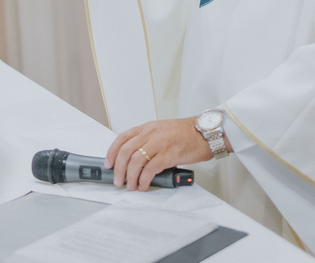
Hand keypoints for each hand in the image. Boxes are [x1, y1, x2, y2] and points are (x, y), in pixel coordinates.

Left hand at [105, 117, 229, 190]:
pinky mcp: (168, 155)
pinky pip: (150, 169)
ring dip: (130, 177)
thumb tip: (135, 160)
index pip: (122, 138)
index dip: (112, 152)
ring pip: (135, 161)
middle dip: (119, 169)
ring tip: (131, 186)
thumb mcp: (162, 131)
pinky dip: (144, 180)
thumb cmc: (186, 134)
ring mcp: (159, 144)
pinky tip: (144, 185)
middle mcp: (151, 134)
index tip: (108, 164)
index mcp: (148, 127)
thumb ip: (148, 142)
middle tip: (118, 181)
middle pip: (126, 152)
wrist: (205, 133)